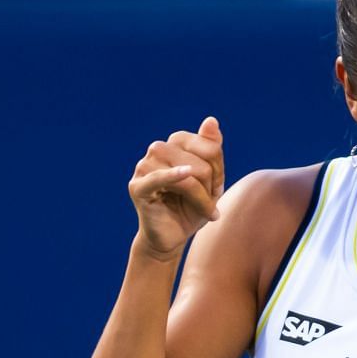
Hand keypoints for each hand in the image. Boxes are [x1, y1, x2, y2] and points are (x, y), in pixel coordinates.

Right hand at [127, 116, 225, 257]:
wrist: (172, 237)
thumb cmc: (190, 208)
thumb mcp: (209, 180)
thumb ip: (211, 149)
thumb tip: (211, 120)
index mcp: (174, 144)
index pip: (208, 146)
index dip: (218, 169)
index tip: (216, 189)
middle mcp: (157, 150)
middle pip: (198, 160)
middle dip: (210, 185)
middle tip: (210, 206)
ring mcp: (144, 167)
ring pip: (185, 172)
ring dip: (199, 194)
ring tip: (203, 210)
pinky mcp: (137, 187)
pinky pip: (157, 178)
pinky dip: (173, 176)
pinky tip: (185, 174)